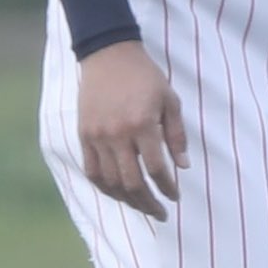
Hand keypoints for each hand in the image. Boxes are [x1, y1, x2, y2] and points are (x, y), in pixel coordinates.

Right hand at [77, 38, 187, 218]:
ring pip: (111, 182)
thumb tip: (183, 167)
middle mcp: (118, 134)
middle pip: (132, 182)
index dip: (167, 187)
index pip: (156, 168)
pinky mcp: (84, 134)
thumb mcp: (169, 100)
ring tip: (141, 207)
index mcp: (142, 124)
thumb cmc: (144, 76)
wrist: (108, 54)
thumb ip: (176, 135)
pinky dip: (105, 187)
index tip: (175, 197)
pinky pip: (92, 171)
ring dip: (128, 200)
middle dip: (149, 203)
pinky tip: (117, 194)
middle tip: (161, 214)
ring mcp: (97, 136)